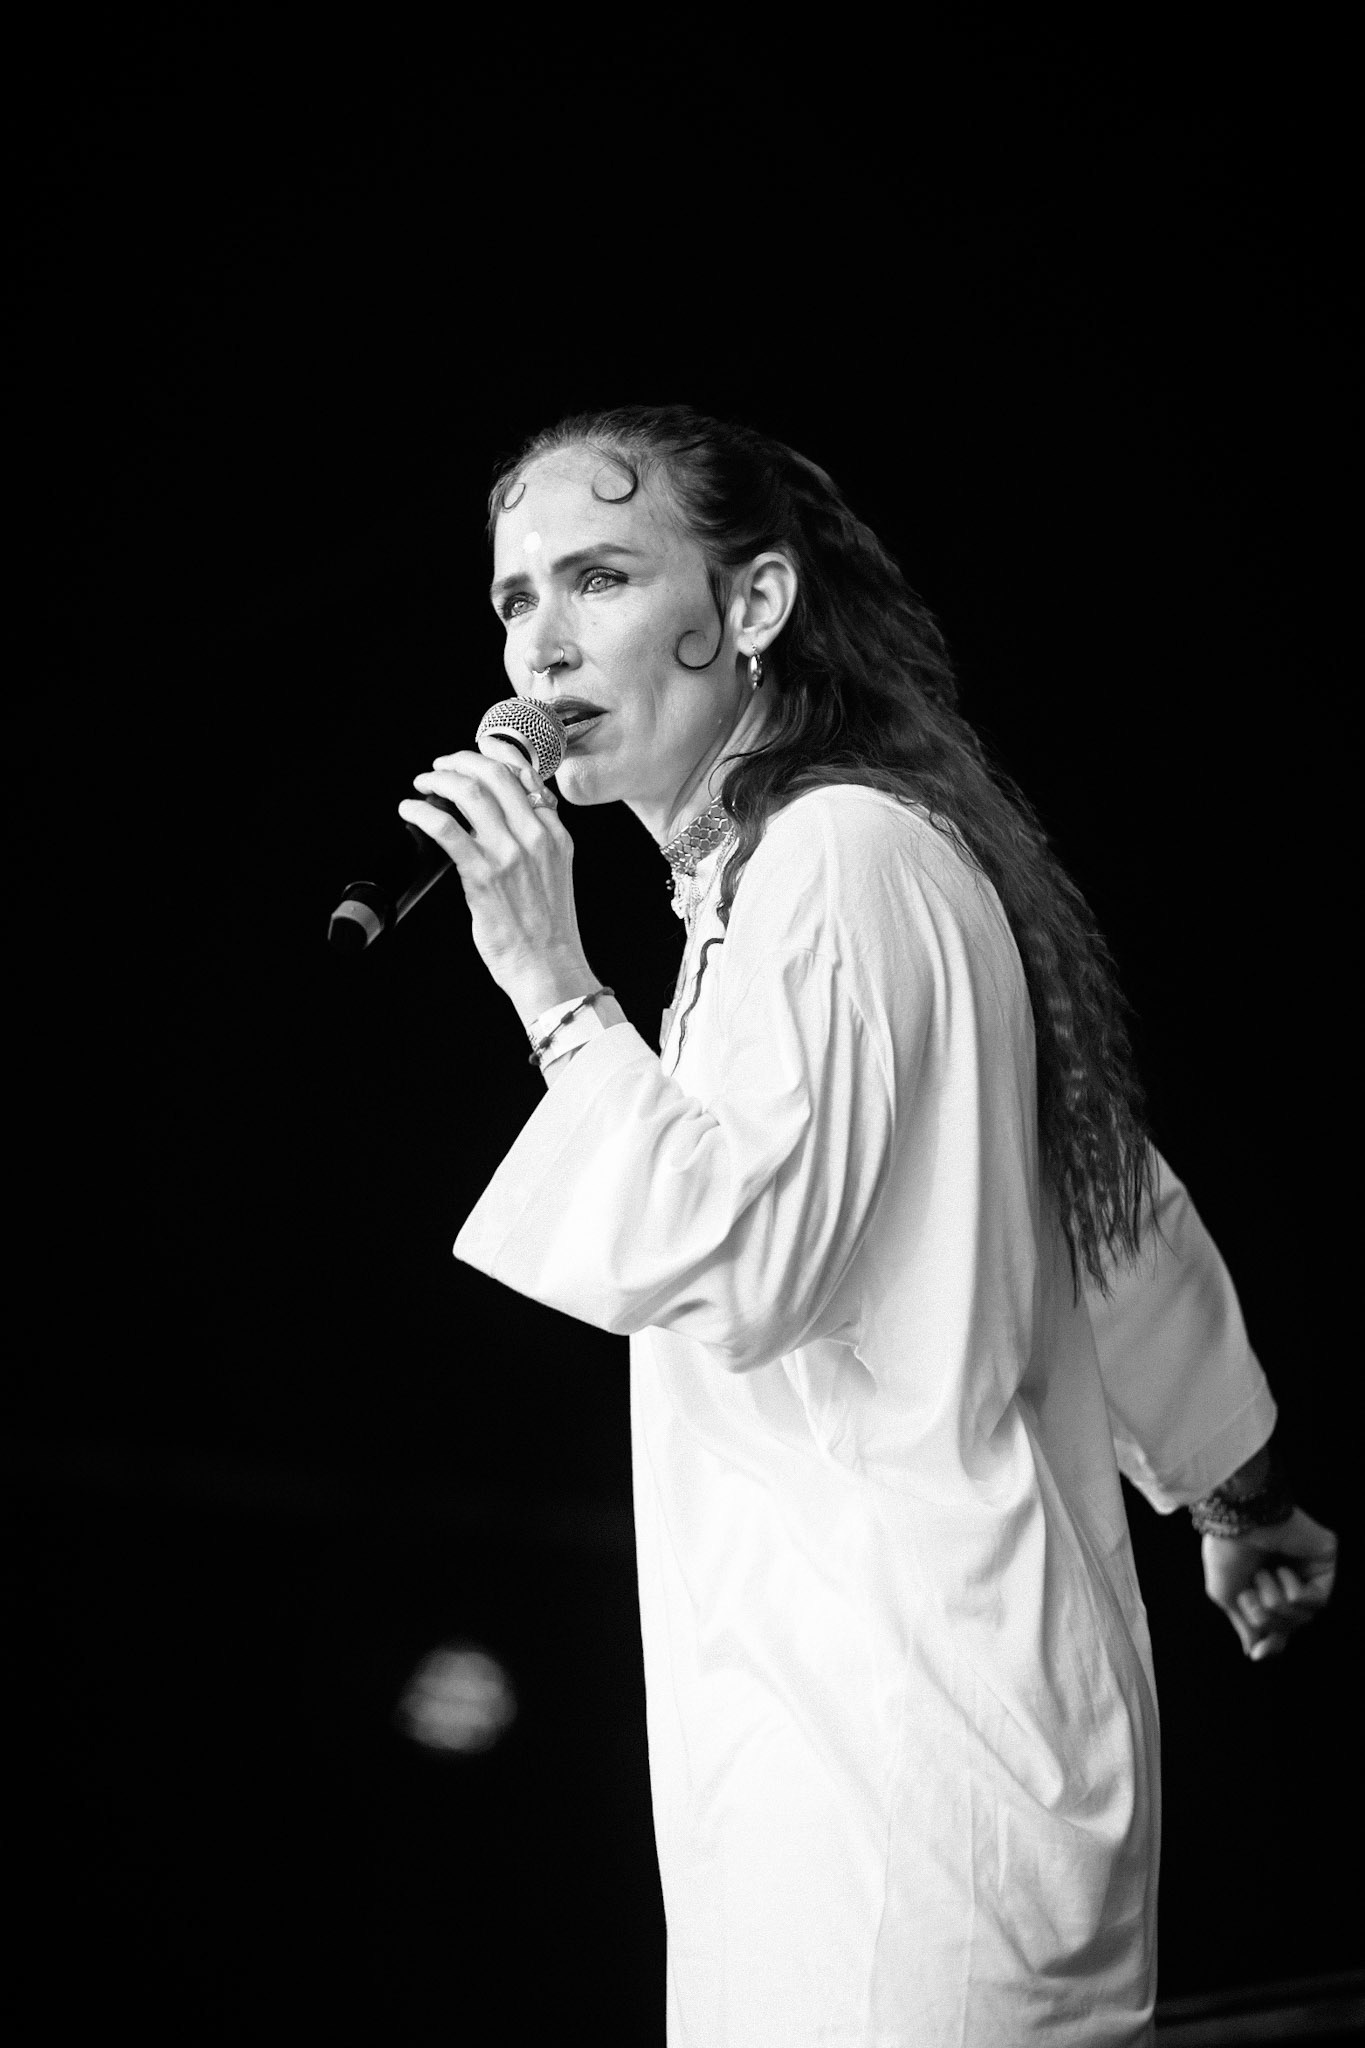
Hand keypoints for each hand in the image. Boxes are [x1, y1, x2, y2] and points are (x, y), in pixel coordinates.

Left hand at [398, 739, 595, 1016]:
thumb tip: (515, 813)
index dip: (493, 754)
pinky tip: (410, 811)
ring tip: (423, 784)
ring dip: (437, 780)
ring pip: (469, 792)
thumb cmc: (548, 930)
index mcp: (555, 833)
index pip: (524, 774)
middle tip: (439, 768)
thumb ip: (539, 838)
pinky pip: (446, 828)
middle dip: (458, 761)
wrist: (549, 968)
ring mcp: (510, 854)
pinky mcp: (483, 875)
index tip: (473, 752)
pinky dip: (423, 812)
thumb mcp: (556, 871)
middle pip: (493, 774)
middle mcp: (536, 836)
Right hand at [1201, 1506, 1337, 1660]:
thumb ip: (1245, 1625)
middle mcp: (1289, 1580)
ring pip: (1302, 1617)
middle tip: (1250, 1589)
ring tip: (1263, 1573)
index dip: (1271, 1644)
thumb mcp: (1225, 1594)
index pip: (1277, 1626)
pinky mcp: (1325, 1564)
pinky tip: (1283, 1569)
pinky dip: (1294, 1590)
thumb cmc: (1226, 1550)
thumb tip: (1254, 1652)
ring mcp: (1309, 1572)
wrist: (1238, 1520)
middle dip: (1264, 1615)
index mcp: (1265, 1586)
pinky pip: (1316, 1601)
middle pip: (1288, 1627)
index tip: (1259, 1654)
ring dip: (1276, 1601)